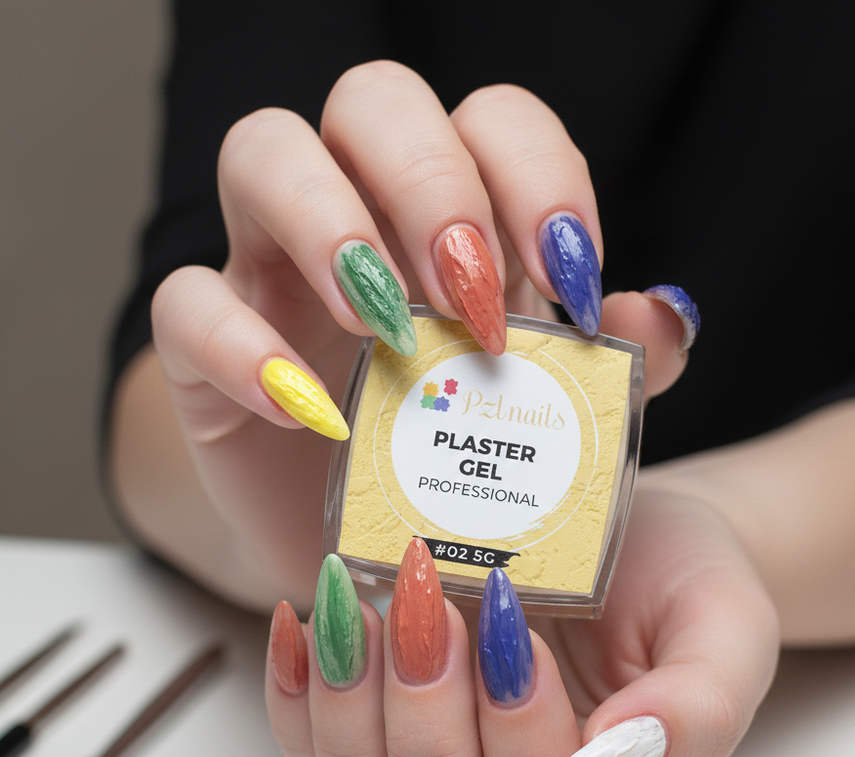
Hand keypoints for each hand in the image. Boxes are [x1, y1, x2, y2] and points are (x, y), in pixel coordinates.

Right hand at [122, 61, 687, 610]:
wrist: (367, 557)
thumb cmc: (458, 473)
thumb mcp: (547, 426)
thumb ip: (610, 369)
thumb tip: (669, 315)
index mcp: (451, 219)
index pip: (490, 120)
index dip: (536, 173)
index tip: (572, 279)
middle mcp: (357, 216)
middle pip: (373, 101)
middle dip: (432, 183)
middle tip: (474, 299)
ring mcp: (270, 272)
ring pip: (262, 151)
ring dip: (332, 223)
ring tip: (388, 329)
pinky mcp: (204, 352)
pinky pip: (185, 306)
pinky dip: (244, 347)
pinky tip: (309, 414)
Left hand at [265, 487, 778, 756]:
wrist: (617, 544)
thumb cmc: (675, 584)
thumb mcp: (724, 625)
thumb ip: (704, 703)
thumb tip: (625, 752)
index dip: (525, 748)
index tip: (511, 628)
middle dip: (430, 734)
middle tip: (430, 612)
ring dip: (354, 723)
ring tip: (366, 613)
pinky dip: (298, 705)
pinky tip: (308, 626)